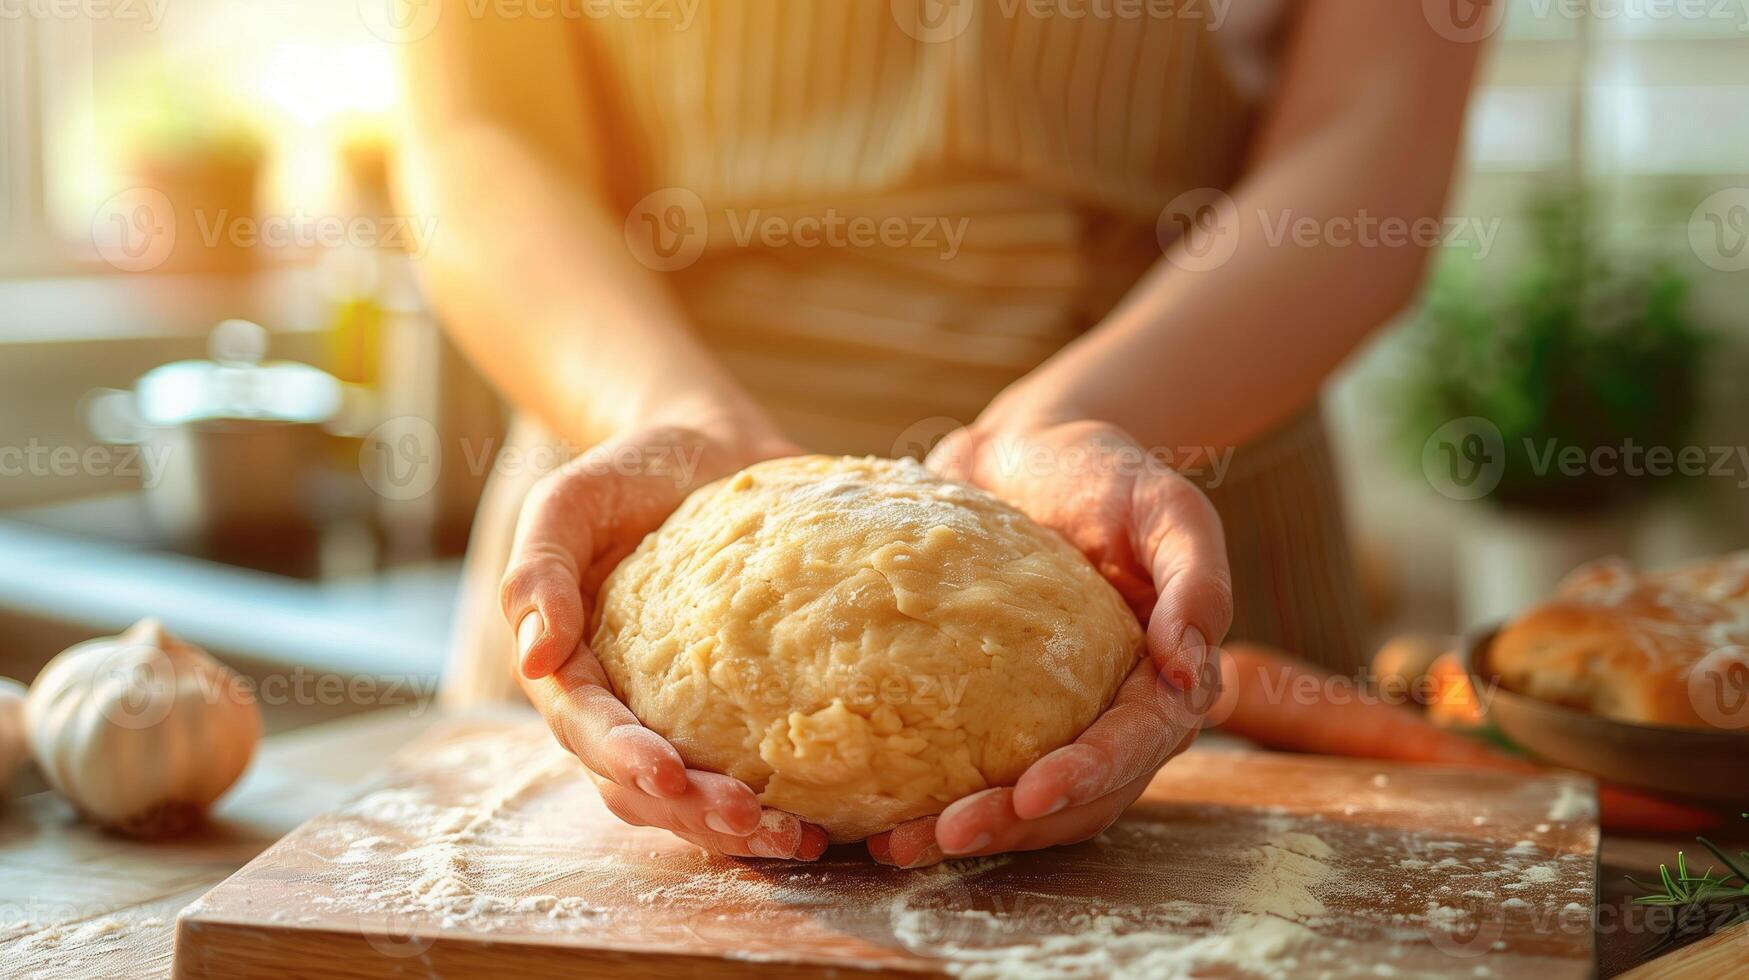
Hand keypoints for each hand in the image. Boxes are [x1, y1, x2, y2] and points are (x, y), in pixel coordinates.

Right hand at [503, 421, 828, 859]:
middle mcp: (620, 709)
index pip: (588, 730)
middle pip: (641, 786)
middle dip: (690, 812)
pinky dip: (781, 807)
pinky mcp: (737, 715)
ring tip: (794, 840)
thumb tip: (532, 659)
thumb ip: (539, 570)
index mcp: (570, 670)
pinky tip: (829, 825)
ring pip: (692, 800)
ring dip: (735, 830)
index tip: (666, 772)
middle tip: (749, 819)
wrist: (707, 448)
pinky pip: (749, 774)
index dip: (622, 757)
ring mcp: (678, 719)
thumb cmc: (629, 474)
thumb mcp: (569, 501)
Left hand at [868, 420, 1232, 867]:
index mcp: (1161, 683)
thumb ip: (1197, 578)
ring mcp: (1051, 723)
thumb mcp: (1167, 505)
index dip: (1087, 775)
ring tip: (897, 847)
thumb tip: (1189, 666)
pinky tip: (876, 819)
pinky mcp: (992, 716)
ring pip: (1022, 803)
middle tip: (942, 836)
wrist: (1027, 453)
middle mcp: (1110, 718)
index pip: (1132, 746)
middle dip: (1012, 824)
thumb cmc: (1107, 475)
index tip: (1032, 791)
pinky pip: (969, 771)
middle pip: (1073, 797)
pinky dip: (929, 800)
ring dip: (968, 832)